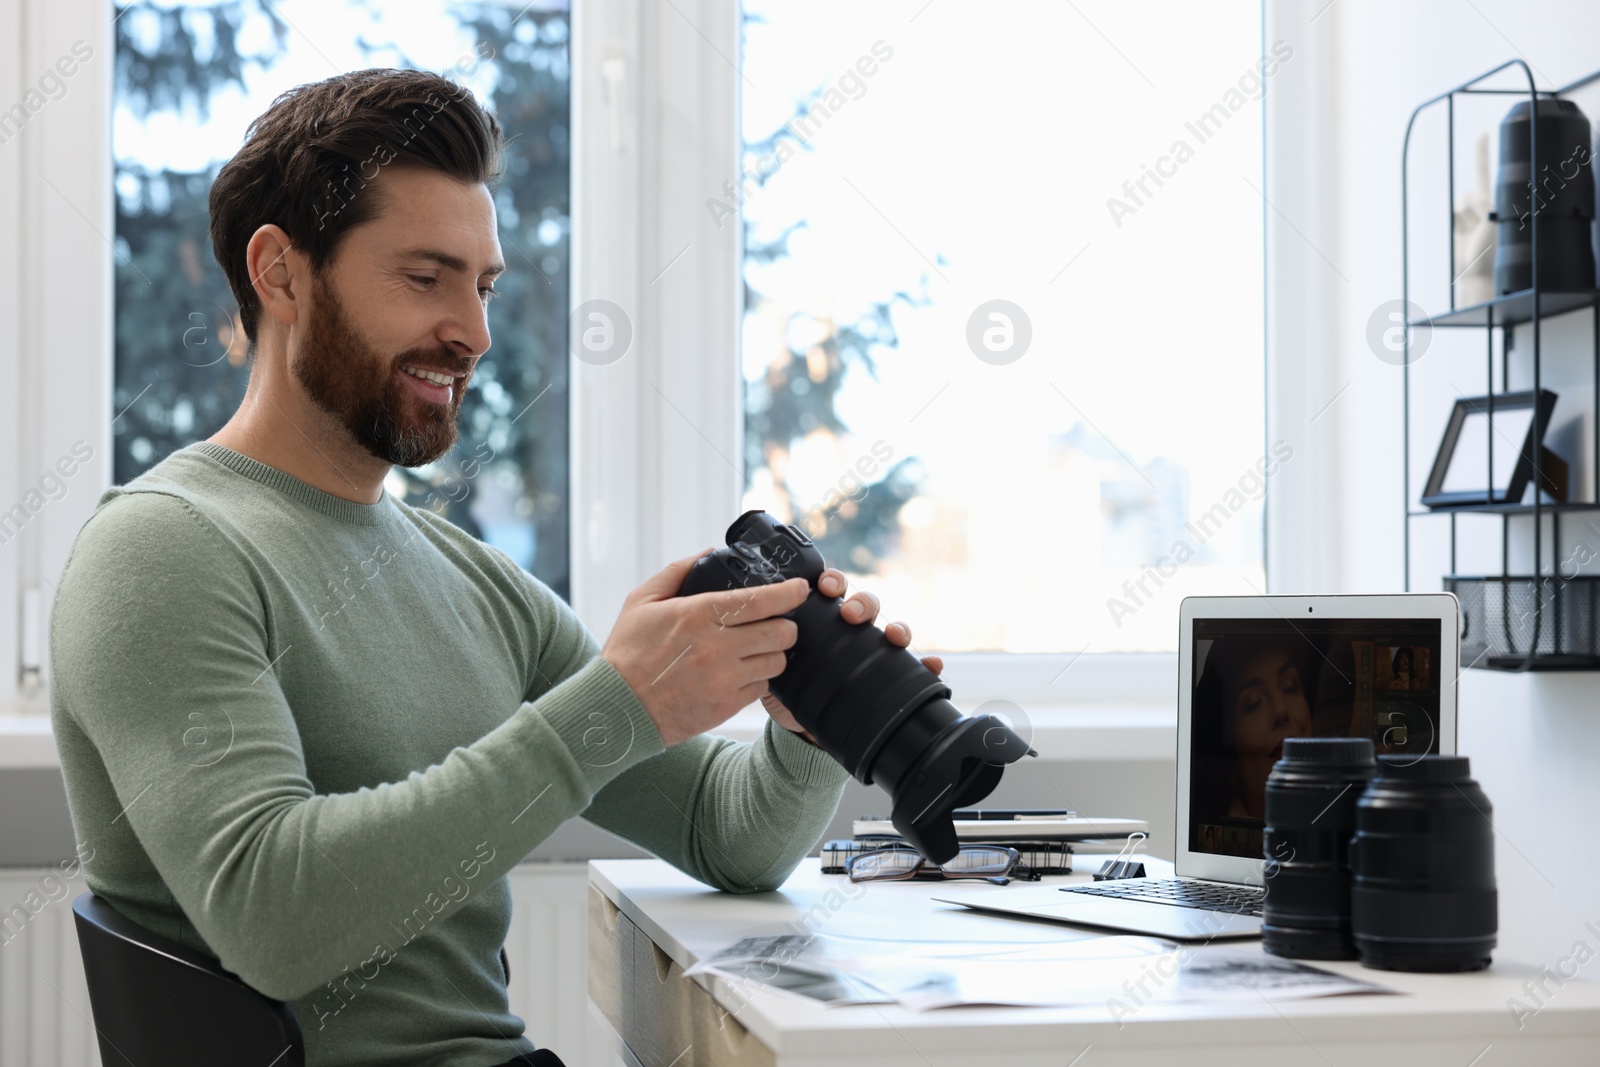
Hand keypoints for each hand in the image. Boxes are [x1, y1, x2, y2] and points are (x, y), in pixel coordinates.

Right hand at [601, 548, 808, 746]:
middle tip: (777, 623)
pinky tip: (740, 673)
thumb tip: (708, 552)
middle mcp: (715, 646)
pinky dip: (756, 679)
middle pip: (780, 632)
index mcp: (697, 614)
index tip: (800, 588)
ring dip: (773, 653)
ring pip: (776, 662)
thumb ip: (678, 571)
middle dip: (785, 625)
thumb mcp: (642, 602)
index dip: (789, 593)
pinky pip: (761, 688)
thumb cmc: (627, 653)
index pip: (760, 600)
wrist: (616, 708)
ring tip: (758, 649)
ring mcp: (723, 679)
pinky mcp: (725, 706)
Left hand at [761, 568, 942, 743]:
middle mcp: (849, 631)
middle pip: (865, 604)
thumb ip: (763, 646)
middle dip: (861, 603)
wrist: (796, 727)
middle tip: (849, 615)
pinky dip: (925, 664)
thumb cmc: (783, 685)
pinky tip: (932, 665)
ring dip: (895, 627)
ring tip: (892, 637)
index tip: (825, 587)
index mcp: (821, 619)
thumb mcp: (769, 662)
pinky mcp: (886, 677)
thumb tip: (753, 632)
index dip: (833, 581)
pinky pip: (911, 668)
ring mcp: (869, 652)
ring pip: (889, 628)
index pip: (832, 589)